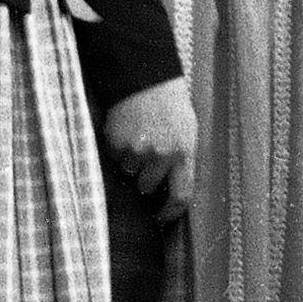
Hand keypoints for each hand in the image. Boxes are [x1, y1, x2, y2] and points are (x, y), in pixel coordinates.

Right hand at [103, 81, 198, 208]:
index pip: (181, 195)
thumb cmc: (172, 108)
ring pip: (129, 171)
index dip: (170, 212)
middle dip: (145, 177)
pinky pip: (115, 158)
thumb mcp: (188, 132)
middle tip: (147, 157)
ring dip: (131, 161)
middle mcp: (161, 156)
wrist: (147, 82)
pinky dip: (118, 149)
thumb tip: (174, 188)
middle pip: (146, 186)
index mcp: (184, 153)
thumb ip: (182, 159)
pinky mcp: (116, 144)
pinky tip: (127, 131)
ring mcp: (136, 151)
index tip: (162, 218)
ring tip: (139, 137)